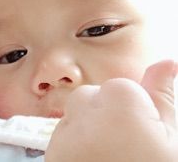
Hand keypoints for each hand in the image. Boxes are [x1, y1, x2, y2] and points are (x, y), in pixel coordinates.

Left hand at [45, 60, 177, 161]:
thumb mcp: (173, 143)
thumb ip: (164, 98)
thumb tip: (167, 62)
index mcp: (118, 99)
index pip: (126, 89)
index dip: (142, 116)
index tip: (149, 140)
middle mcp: (82, 109)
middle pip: (96, 100)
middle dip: (112, 119)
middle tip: (131, 153)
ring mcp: (63, 134)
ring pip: (78, 119)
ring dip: (92, 134)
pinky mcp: (50, 157)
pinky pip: (64, 140)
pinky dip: (77, 150)